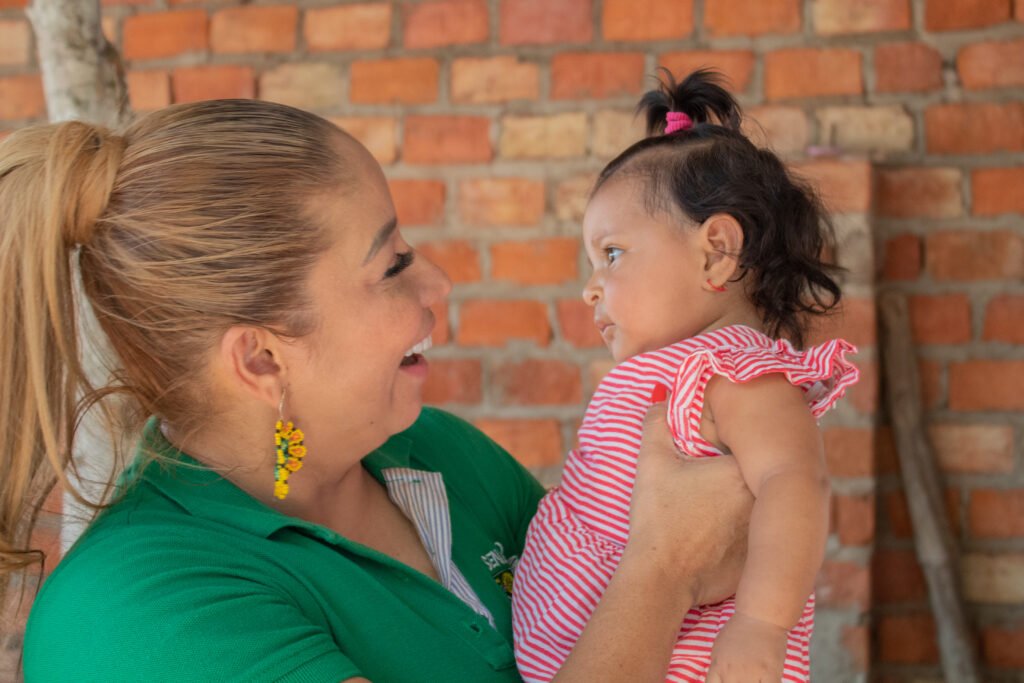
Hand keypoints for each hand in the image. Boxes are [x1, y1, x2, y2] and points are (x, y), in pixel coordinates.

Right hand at [626, 398, 752, 605]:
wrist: (662, 578)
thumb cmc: (658, 518)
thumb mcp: (652, 463)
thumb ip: (657, 422)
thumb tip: (660, 394)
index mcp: (743, 471)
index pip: (748, 447)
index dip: (729, 447)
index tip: (713, 452)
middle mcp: (764, 500)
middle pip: (758, 476)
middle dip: (743, 473)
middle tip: (714, 479)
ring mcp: (766, 532)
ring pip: (762, 508)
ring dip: (747, 503)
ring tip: (719, 506)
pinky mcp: (761, 559)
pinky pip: (758, 538)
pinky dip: (743, 534)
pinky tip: (721, 535)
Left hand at [707, 611, 788, 681]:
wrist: (760, 616)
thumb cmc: (738, 630)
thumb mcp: (717, 648)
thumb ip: (716, 667)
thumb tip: (715, 681)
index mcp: (718, 667)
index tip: (726, 681)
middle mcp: (731, 673)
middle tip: (741, 678)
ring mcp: (751, 675)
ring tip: (754, 677)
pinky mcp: (771, 674)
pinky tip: (766, 680)